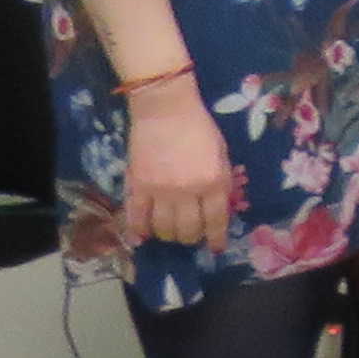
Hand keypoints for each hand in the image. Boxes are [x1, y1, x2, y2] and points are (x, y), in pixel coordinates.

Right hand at [119, 84, 234, 255]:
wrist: (166, 109)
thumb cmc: (199, 128)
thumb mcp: (221, 154)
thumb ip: (220, 181)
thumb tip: (216, 207)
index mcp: (214, 182)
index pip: (216, 220)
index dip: (216, 238)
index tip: (215, 248)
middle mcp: (188, 191)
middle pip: (188, 230)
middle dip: (191, 238)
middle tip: (190, 236)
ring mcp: (161, 191)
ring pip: (163, 228)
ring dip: (168, 235)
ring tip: (170, 232)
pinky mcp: (138, 186)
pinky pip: (137, 217)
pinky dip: (139, 230)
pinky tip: (143, 235)